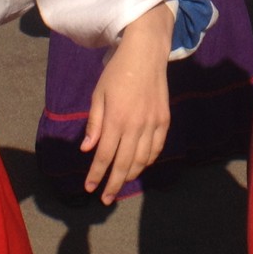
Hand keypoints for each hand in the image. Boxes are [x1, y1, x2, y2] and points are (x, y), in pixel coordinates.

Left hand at [81, 5, 172, 203]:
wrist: (146, 54)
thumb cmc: (117, 72)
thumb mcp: (98, 94)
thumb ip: (95, 123)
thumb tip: (88, 149)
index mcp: (115, 119)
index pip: (104, 156)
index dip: (96, 175)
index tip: (89, 188)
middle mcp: (135, 125)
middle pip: (123, 164)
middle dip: (113, 184)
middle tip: (106, 199)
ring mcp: (152, 123)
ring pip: (142, 160)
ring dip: (130, 175)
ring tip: (120, 184)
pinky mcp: (164, 120)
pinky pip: (156, 148)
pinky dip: (148, 161)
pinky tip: (139, 165)